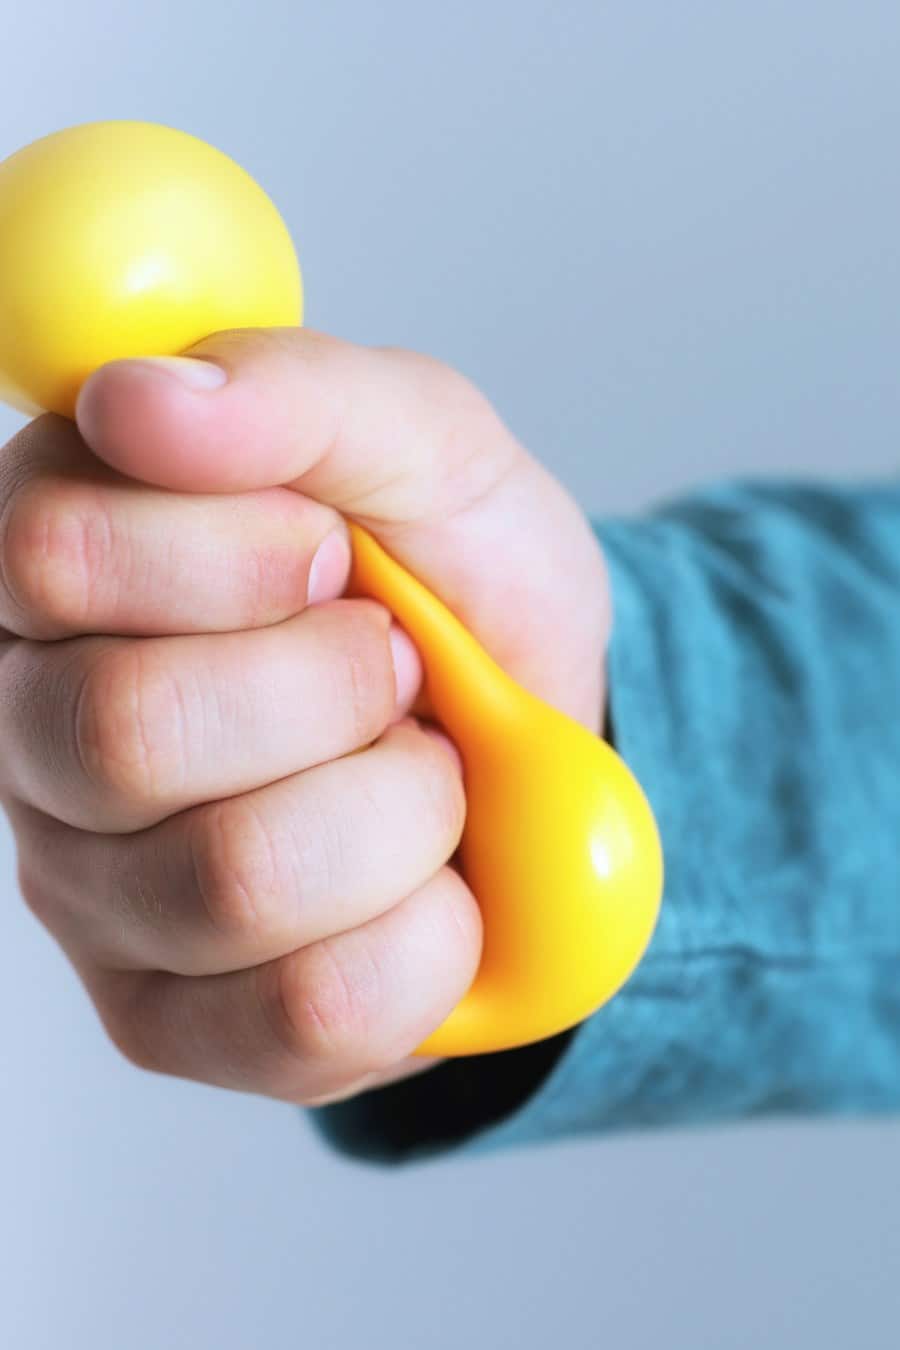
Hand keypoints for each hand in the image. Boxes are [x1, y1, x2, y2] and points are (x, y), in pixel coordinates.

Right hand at [0, 329, 608, 1105]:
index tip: (336, 549)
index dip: (239, 553)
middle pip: (124, 732)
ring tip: (419, 769)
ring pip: (232, 880)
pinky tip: (427, 884)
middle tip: (397, 667)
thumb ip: (300, 395)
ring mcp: (94, 894)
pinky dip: (428, 933)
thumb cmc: (459, 589)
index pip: (52, 553)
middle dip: (338, 687)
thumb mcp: (428, 451)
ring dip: (399, 809)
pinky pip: (307, 1010)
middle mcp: (40, 733)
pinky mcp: (171, 1025)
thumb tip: (138, 398)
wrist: (537, 748)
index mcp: (66, 565)